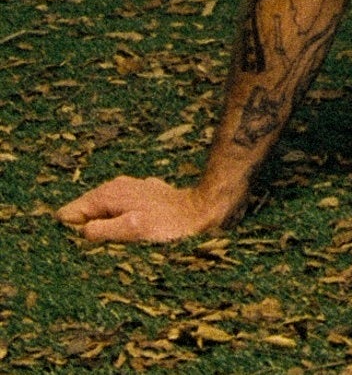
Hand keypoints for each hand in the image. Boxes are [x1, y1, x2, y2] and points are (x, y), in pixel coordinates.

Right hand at [56, 176, 236, 242]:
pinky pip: (120, 208)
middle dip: (88, 230)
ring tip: (124, 238)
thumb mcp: (132, 230)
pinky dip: (122, 219)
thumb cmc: (169, 224)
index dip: (73, 233)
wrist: (203, 208)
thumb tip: (78, 231)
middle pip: (84, 212)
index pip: (68, 213)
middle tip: (108, 245)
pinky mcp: (141, 193)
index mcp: (106, 195)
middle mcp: (113, 186)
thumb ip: (100, 230)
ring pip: (102, 211)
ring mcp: (128, 188)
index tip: (89, 246)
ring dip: (107, 226)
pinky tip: (136, 228)